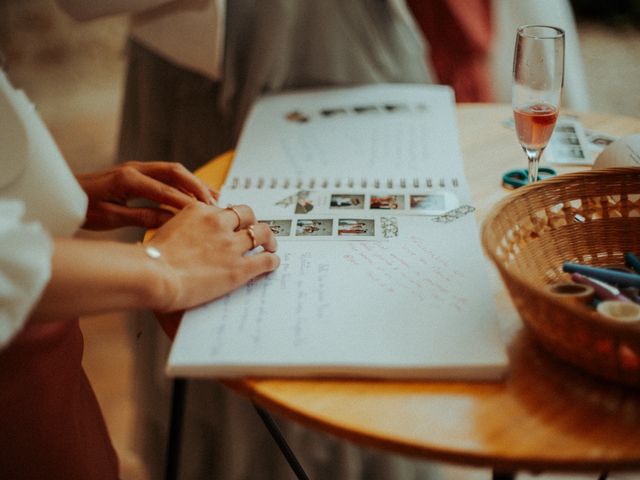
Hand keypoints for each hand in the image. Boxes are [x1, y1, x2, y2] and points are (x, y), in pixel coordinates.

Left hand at [76, 161, 216, 229]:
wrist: (61, 196)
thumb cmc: (81, 208)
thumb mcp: (110, 218)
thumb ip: (142, 216)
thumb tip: (172, 219)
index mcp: (127, 179)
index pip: (165, 190)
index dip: (187, 203)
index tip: (204, 215)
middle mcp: (134, 168)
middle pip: (176, 172)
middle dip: (197, 187)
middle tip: (214, 205)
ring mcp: (136, 168)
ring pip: (174, 172)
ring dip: (194, 184)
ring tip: (214, 198)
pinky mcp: (137, 173)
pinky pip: (166, 175)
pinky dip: (183, 185)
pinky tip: (195, 195)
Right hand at [148, 202, 278, 314]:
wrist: (153, 275)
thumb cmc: (150, 260)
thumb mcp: (164, 232)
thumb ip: (181, 230)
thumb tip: (183, 237)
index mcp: (199, 212)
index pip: (224, 209)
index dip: (232, 218)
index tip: (234, 224)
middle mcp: (218, 224)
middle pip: (247, 215)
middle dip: (253, 223)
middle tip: (256, 232)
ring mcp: (231, 245)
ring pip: (262, 234)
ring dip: (269, 240)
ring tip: (271, 246)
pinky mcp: (239, 268)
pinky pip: (265, 260)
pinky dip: (272, 261)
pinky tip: (272, 264)